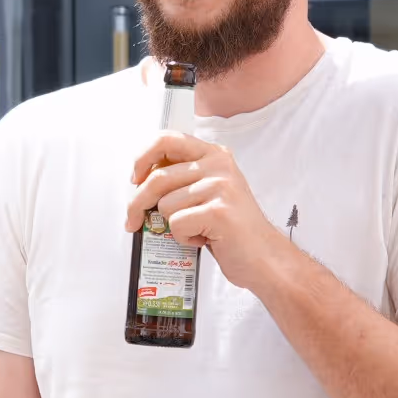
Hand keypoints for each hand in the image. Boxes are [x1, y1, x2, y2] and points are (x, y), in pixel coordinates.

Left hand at [126, 131, 288, 292]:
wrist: (264, 257)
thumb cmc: (232, 229)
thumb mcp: (210, 192)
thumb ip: (183, 178)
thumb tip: (141, 181)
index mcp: (214, 154)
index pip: (167, 139)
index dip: (142, 157)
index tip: (135, 178)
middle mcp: (219, 165)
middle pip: (158, 178)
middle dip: (138, 203)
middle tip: (133, 220)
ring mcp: (221, 187)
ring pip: (166, 205)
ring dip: (172, 225)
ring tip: (196, 230)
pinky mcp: (218, 212)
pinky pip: (177, 224)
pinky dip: (184, 239)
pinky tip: (203, 239)